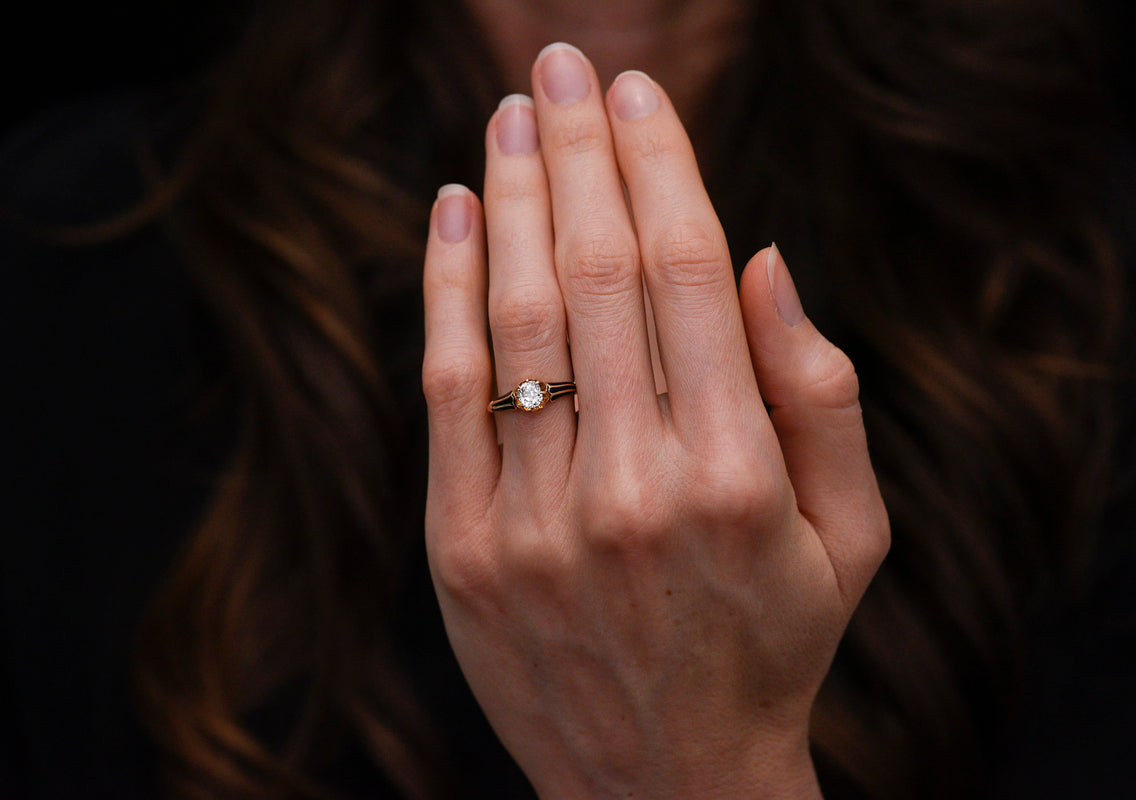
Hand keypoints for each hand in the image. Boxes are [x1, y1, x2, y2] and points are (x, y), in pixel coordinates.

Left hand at [421, 43, 888, 799]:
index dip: (660, 167)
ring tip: (510, 116)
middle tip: (562, 67)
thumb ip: (819, 393)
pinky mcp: (461, 547)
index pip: (685, 274)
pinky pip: (448, 389)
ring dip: (511, 198)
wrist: (661, 780)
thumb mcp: (845, 535)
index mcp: (736, 477)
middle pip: (594, 273)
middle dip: (579, 153)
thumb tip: (759, 256)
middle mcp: (630, 489)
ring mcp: (534, 520)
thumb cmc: (770, 644)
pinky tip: (454, 212)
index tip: (639, 95)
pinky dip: (446, 289)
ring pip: (514, 317)